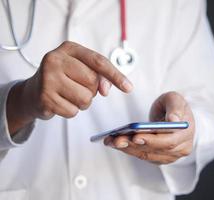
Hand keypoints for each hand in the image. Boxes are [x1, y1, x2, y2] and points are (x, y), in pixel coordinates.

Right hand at [7, 41, 132, 134]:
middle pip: (93, 81)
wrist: (32, 92)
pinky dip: (71, 111)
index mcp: (69, 48)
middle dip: (91, 90)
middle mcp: (55, 59)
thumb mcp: (80, 69)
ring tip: (69, 95)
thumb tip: (106, 89)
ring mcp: (48, 78)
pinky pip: (73, 111)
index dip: (116, 75)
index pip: (99, 61)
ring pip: (85, 98)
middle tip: (76, 87)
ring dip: (82, 102)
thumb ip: (99, 75)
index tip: (129, 88)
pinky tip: (60, 102)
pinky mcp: (44, 97)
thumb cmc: (62, 78)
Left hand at [104, 92, 194, 164]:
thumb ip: (175, 107)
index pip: (168, 141)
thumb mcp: (175, 99)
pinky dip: (128, 149)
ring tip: (111, 140)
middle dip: (134, 145)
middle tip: (117, 139)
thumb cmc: (174, 106)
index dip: (152, 140)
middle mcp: (180, 149)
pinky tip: (115, 142)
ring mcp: (170, 156)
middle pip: (155, 150)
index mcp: (186, 135)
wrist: (173, 115)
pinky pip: (143, 155)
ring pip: (146, 155)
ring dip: (127, 148)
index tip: (135, 136)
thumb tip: (173, 120)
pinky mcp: (159, 158)